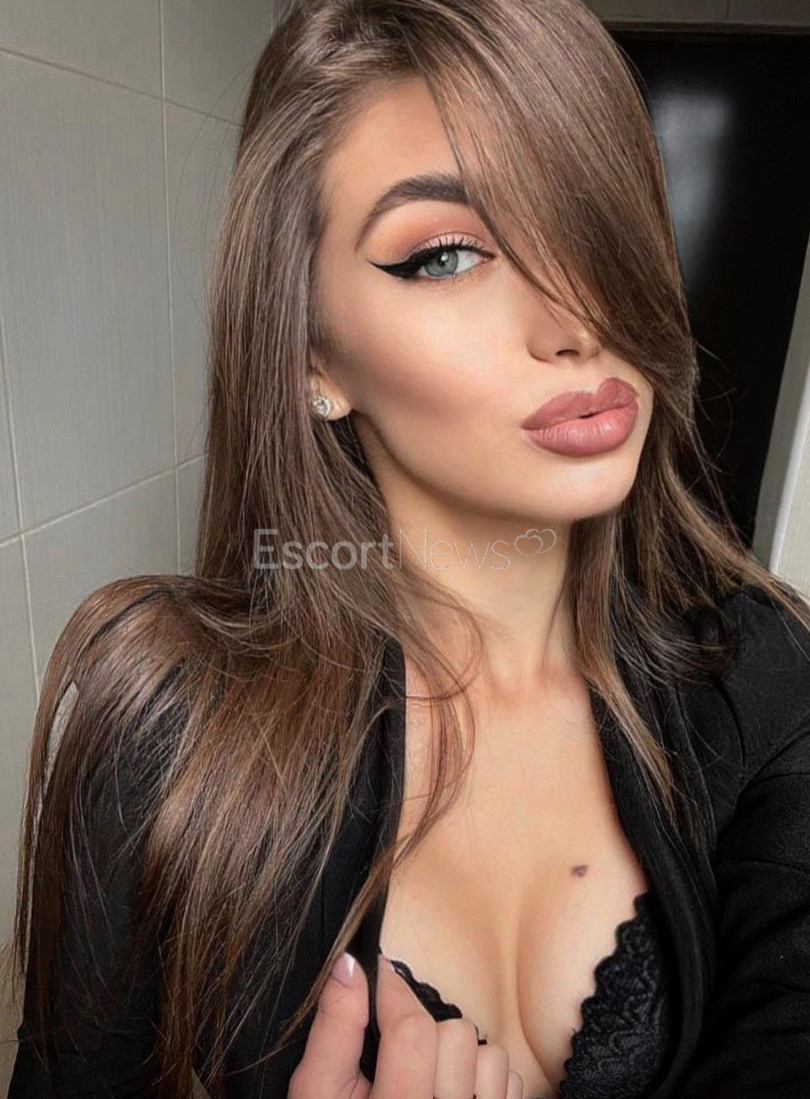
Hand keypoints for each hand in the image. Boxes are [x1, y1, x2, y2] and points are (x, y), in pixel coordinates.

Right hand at [287, 950, 524, 1098]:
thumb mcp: (316, 1095)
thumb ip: (334, 1031)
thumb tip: (350, 965)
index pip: (413, 1032)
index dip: (392, 990)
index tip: (376, 979)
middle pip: (456, 1037)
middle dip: (422, 1031)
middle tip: (395, 1055)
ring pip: (489, 1056)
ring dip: (458, 1058)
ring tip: (426, 1080)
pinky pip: (510, 1082)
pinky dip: (482, 1082)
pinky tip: (452, 1098)